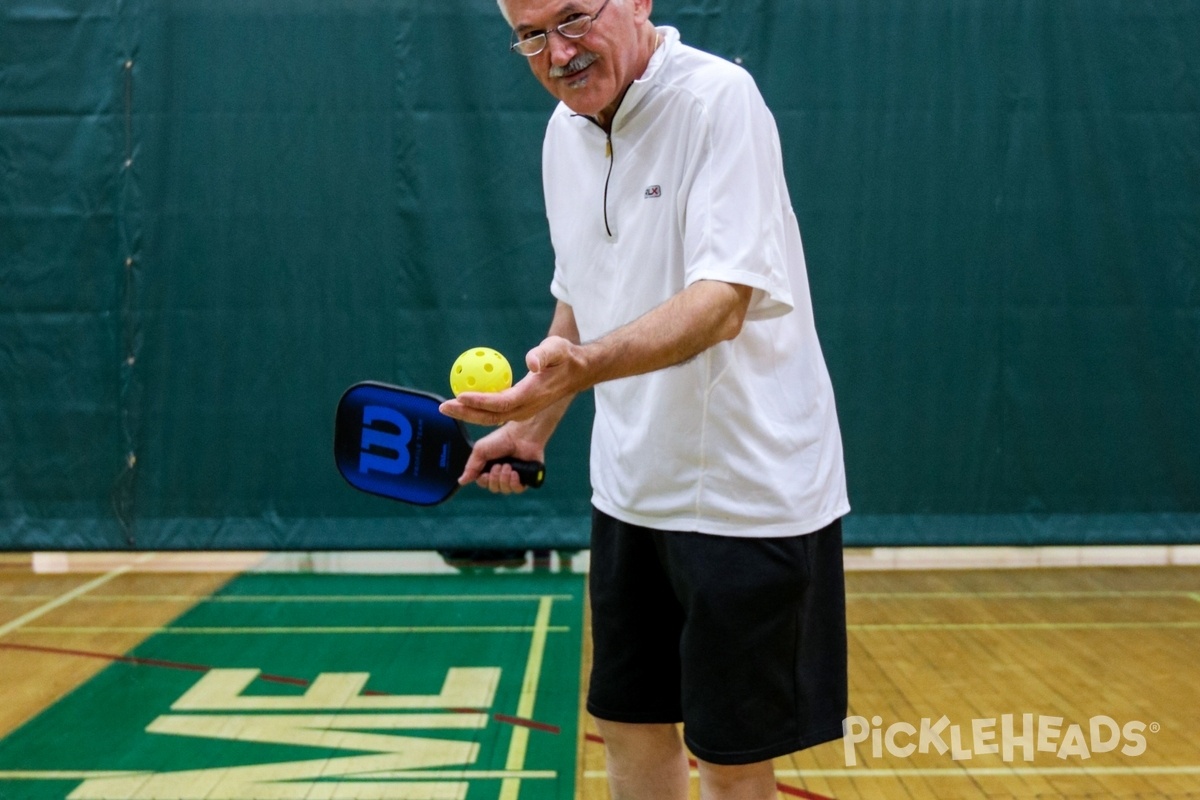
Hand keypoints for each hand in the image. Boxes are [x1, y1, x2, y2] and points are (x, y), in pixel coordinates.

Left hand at [440, 336, 584, 425]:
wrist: (576, 373)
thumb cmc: (564, 356)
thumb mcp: (557, 348)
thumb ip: (543, 354)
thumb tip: (531, 362)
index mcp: (532, 394)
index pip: (502, 402)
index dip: (480, 402)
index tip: (461, 396)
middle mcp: (526, 408)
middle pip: (491, 417)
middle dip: (466, 414)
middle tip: (443, 406)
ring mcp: (522, 411)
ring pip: (491, 418)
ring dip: (467, 414)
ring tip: (446, 407)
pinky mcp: (518, 409)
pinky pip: (494, 412)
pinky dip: (476, 409)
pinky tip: (461, 400)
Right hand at [461, 425, 545, 492]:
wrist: (521, 435)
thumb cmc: (500, 439)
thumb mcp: (480, 450)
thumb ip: (471, 467)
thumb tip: (461, 481)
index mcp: (489, 467)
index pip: (483, 483)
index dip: (484, 480)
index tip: (485, 472)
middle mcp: (501, 473)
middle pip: (493, 488)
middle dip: (494, 478)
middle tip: (498, 465)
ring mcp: (514, 476)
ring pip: (504, 490)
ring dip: (504, 479)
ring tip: (508, 466)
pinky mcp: (526, 478)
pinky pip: (517, 490)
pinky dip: (514, 483)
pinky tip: (515, 473)